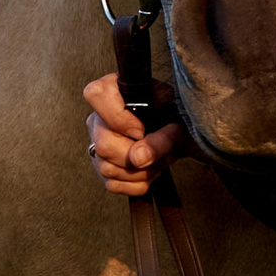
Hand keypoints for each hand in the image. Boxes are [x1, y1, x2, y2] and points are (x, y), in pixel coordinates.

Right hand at [84, 72, 182, 199]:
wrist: (180, 133)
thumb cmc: (176, 117)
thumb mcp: (178, 121)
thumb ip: (162, 137)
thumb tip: (139, 159)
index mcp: (113, 90)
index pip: (95, 94)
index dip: (119, 118)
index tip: (142, 130)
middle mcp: (98, 117)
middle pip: (104, 144)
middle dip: (139, 156)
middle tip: (164, 150)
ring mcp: (95, 143)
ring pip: (108, 168)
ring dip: (144, 172)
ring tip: (161, 159)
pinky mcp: (101, 167)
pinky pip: (113, 184)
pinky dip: (139, 183)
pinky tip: (151, 170)